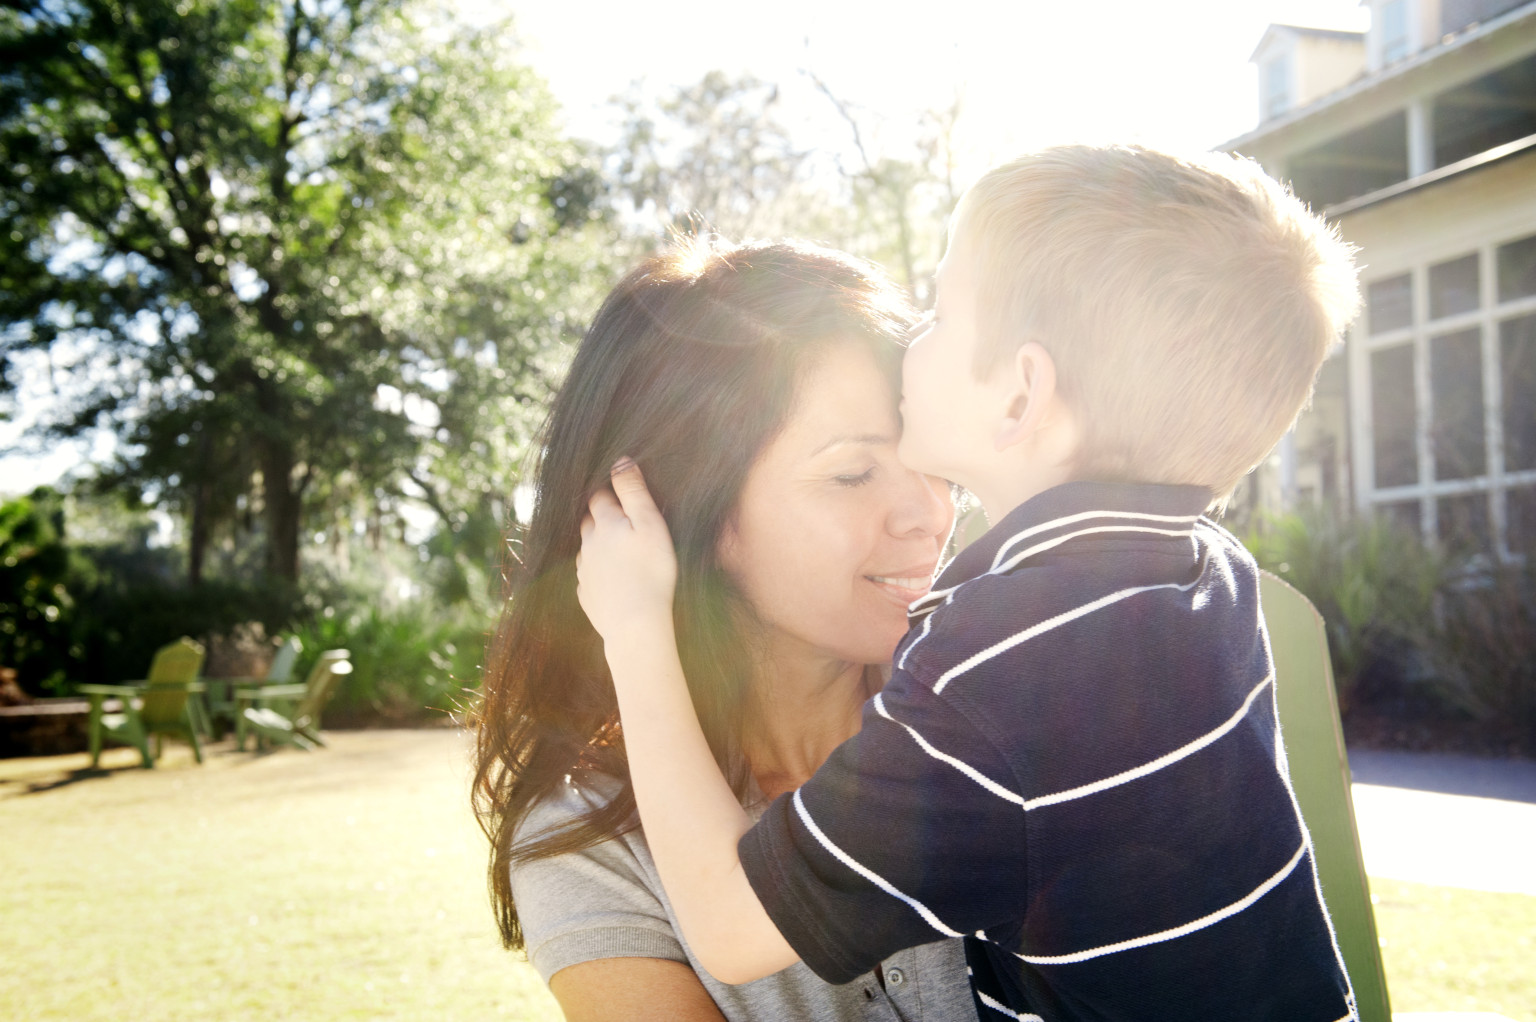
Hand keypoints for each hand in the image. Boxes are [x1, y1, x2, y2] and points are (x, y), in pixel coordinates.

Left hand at [577, 458, 678, 645]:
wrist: (636, 624)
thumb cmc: (651, 571)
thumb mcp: (650, 524)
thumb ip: (634, 490)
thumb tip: (620, 460)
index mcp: (604, 524)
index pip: (598, 496)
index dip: (608, 490)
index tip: (619, 490)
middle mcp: (588, 544)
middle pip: (588, 521)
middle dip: (600, 515)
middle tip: (620, 518)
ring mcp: (584, 571)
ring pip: (587, 548)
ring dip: (598, 544)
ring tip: (618, 550)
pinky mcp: (586, 595)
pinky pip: (588, 576)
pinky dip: (598, 572)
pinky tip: (612, 579)